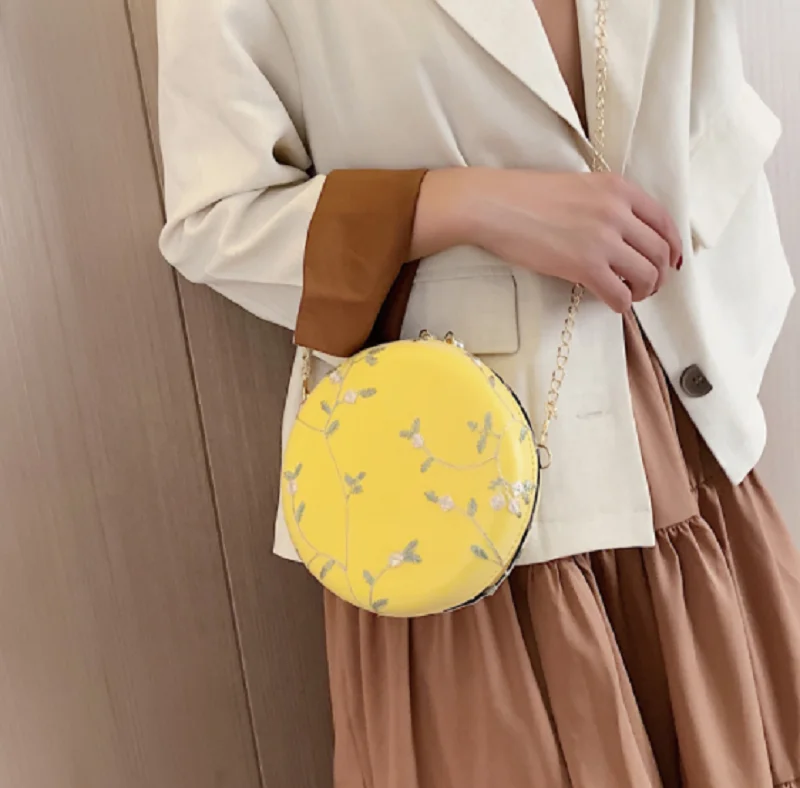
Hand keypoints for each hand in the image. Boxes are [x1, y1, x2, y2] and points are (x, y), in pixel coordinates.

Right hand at [433, 169, 682, 312]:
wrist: (495, 205)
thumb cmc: (527, 197)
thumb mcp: (579, 187)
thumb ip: (607, 205)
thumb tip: (623, 236)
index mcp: (619, 188)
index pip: (664, 221)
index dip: (673, 247)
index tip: (671, 262)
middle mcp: (618, 212)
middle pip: (660, 252)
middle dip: (660, 274)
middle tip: (649, 285)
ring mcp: (603, 240)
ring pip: (647, 275)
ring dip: (644, 291)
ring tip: (631, 295)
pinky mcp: (585, 266)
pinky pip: (619, 294)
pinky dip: (622, 304)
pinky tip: (613, 303)